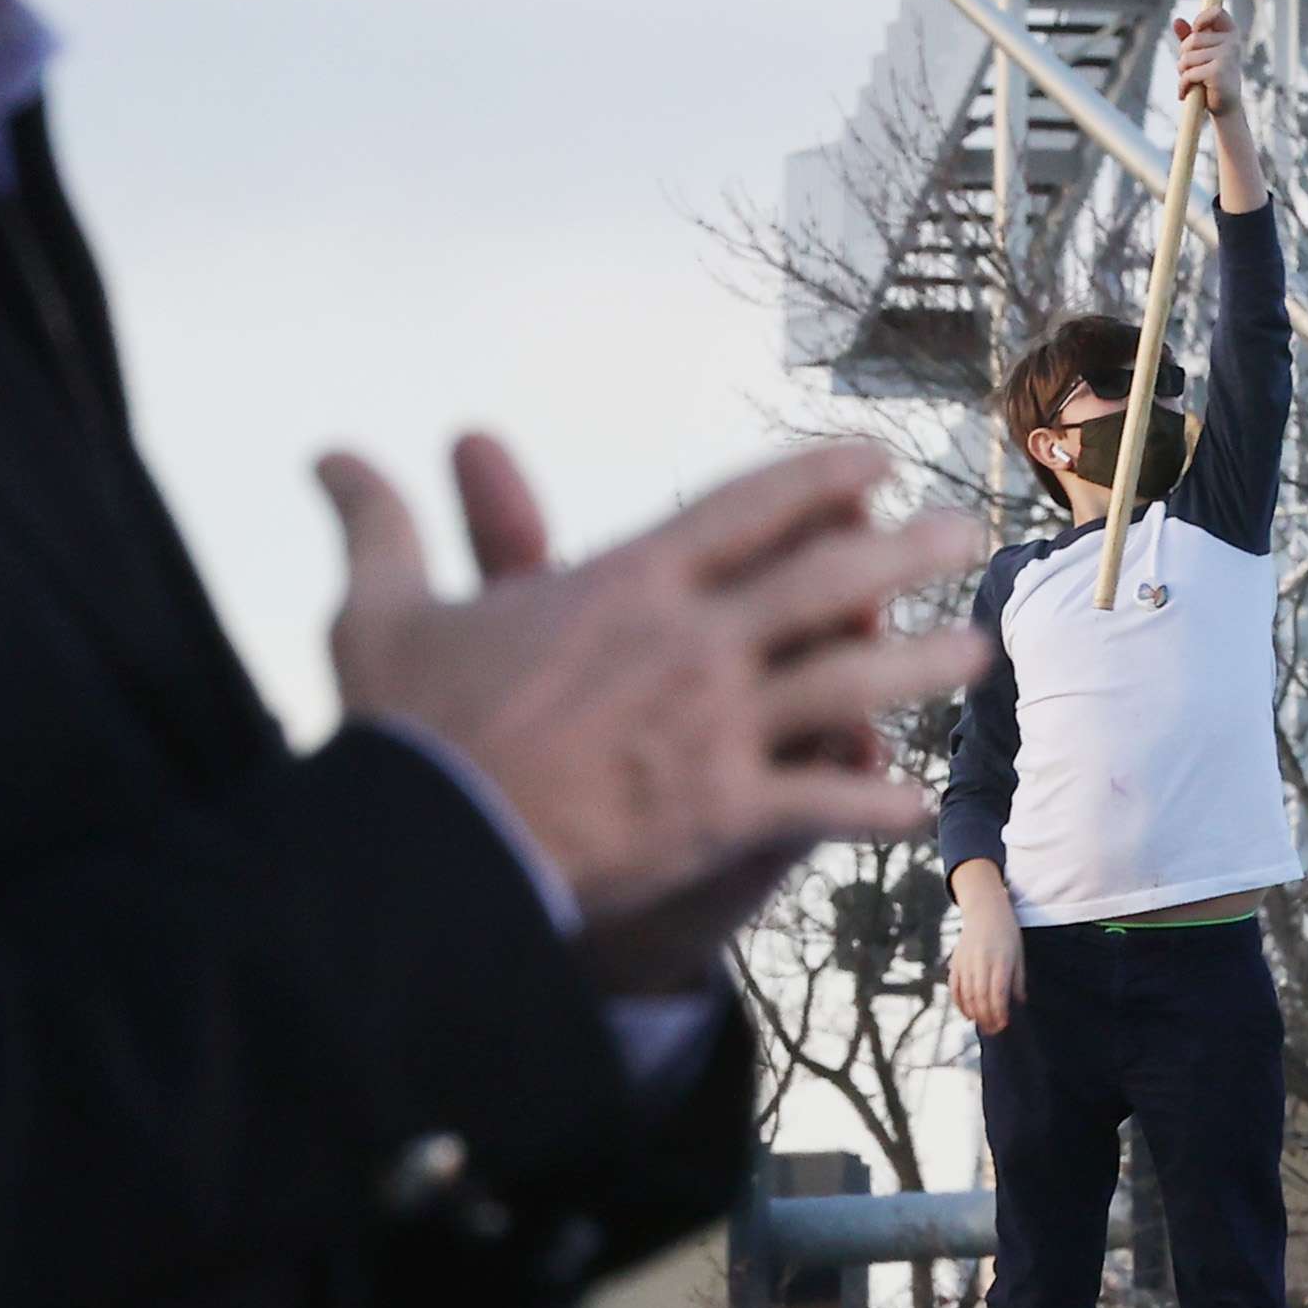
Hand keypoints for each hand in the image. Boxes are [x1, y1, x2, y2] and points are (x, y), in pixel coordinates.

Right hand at [323, 435, 984, 938]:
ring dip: (924, 666)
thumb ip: (376, 525)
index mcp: (625, 583)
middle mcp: (689, 644)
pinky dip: (879, 805)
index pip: (745, 508)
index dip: (817, 478)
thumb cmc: (407, 734)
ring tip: (980, 650)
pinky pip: (826, 806)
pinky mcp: (722, 817)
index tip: (872, 464)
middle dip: (905, 551)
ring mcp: (716, 730)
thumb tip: (327, 452)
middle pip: (827, 580)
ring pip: (852, 685)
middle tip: (967, 532)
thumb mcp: (380, 613)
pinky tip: (922, 805)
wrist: (429, 855)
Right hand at [948, 871, 1023, 1032]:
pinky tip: (967, 1014)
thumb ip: (1018, 979)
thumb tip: (1018, 1003)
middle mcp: (981, 962)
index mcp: (1001, 960)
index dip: (1000, 1012)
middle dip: (987, 1017)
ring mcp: (966, 962)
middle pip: (981, 997)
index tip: (1004, 1024)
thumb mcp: (1018, 954)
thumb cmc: (1007, 933)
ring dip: (974, 1013)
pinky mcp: (955, 962)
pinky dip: (959, 1003)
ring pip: (966, 995)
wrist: (985, 910)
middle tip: (994, 1030)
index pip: (998, 992)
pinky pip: (954, 987)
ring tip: (983, 1025)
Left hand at [1174, 6, 1239, 118]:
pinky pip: (1189, 73)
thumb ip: (1189, 37)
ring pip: (1187, 57)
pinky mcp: (1218, 71)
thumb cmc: (1212, 79)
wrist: (1226, 108)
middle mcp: (1233, 43)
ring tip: (1191, 83)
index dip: (1201, 20)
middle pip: (1192, 39)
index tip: (1196, 32)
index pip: (1216, 12)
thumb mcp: (1200, 55)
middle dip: (1184, 56)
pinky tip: (1187, 93)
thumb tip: (1176, 20)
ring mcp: (1227, 56)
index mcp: (1231, 35)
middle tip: (1190, 70)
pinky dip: (1183, 85)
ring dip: (1183, 73)